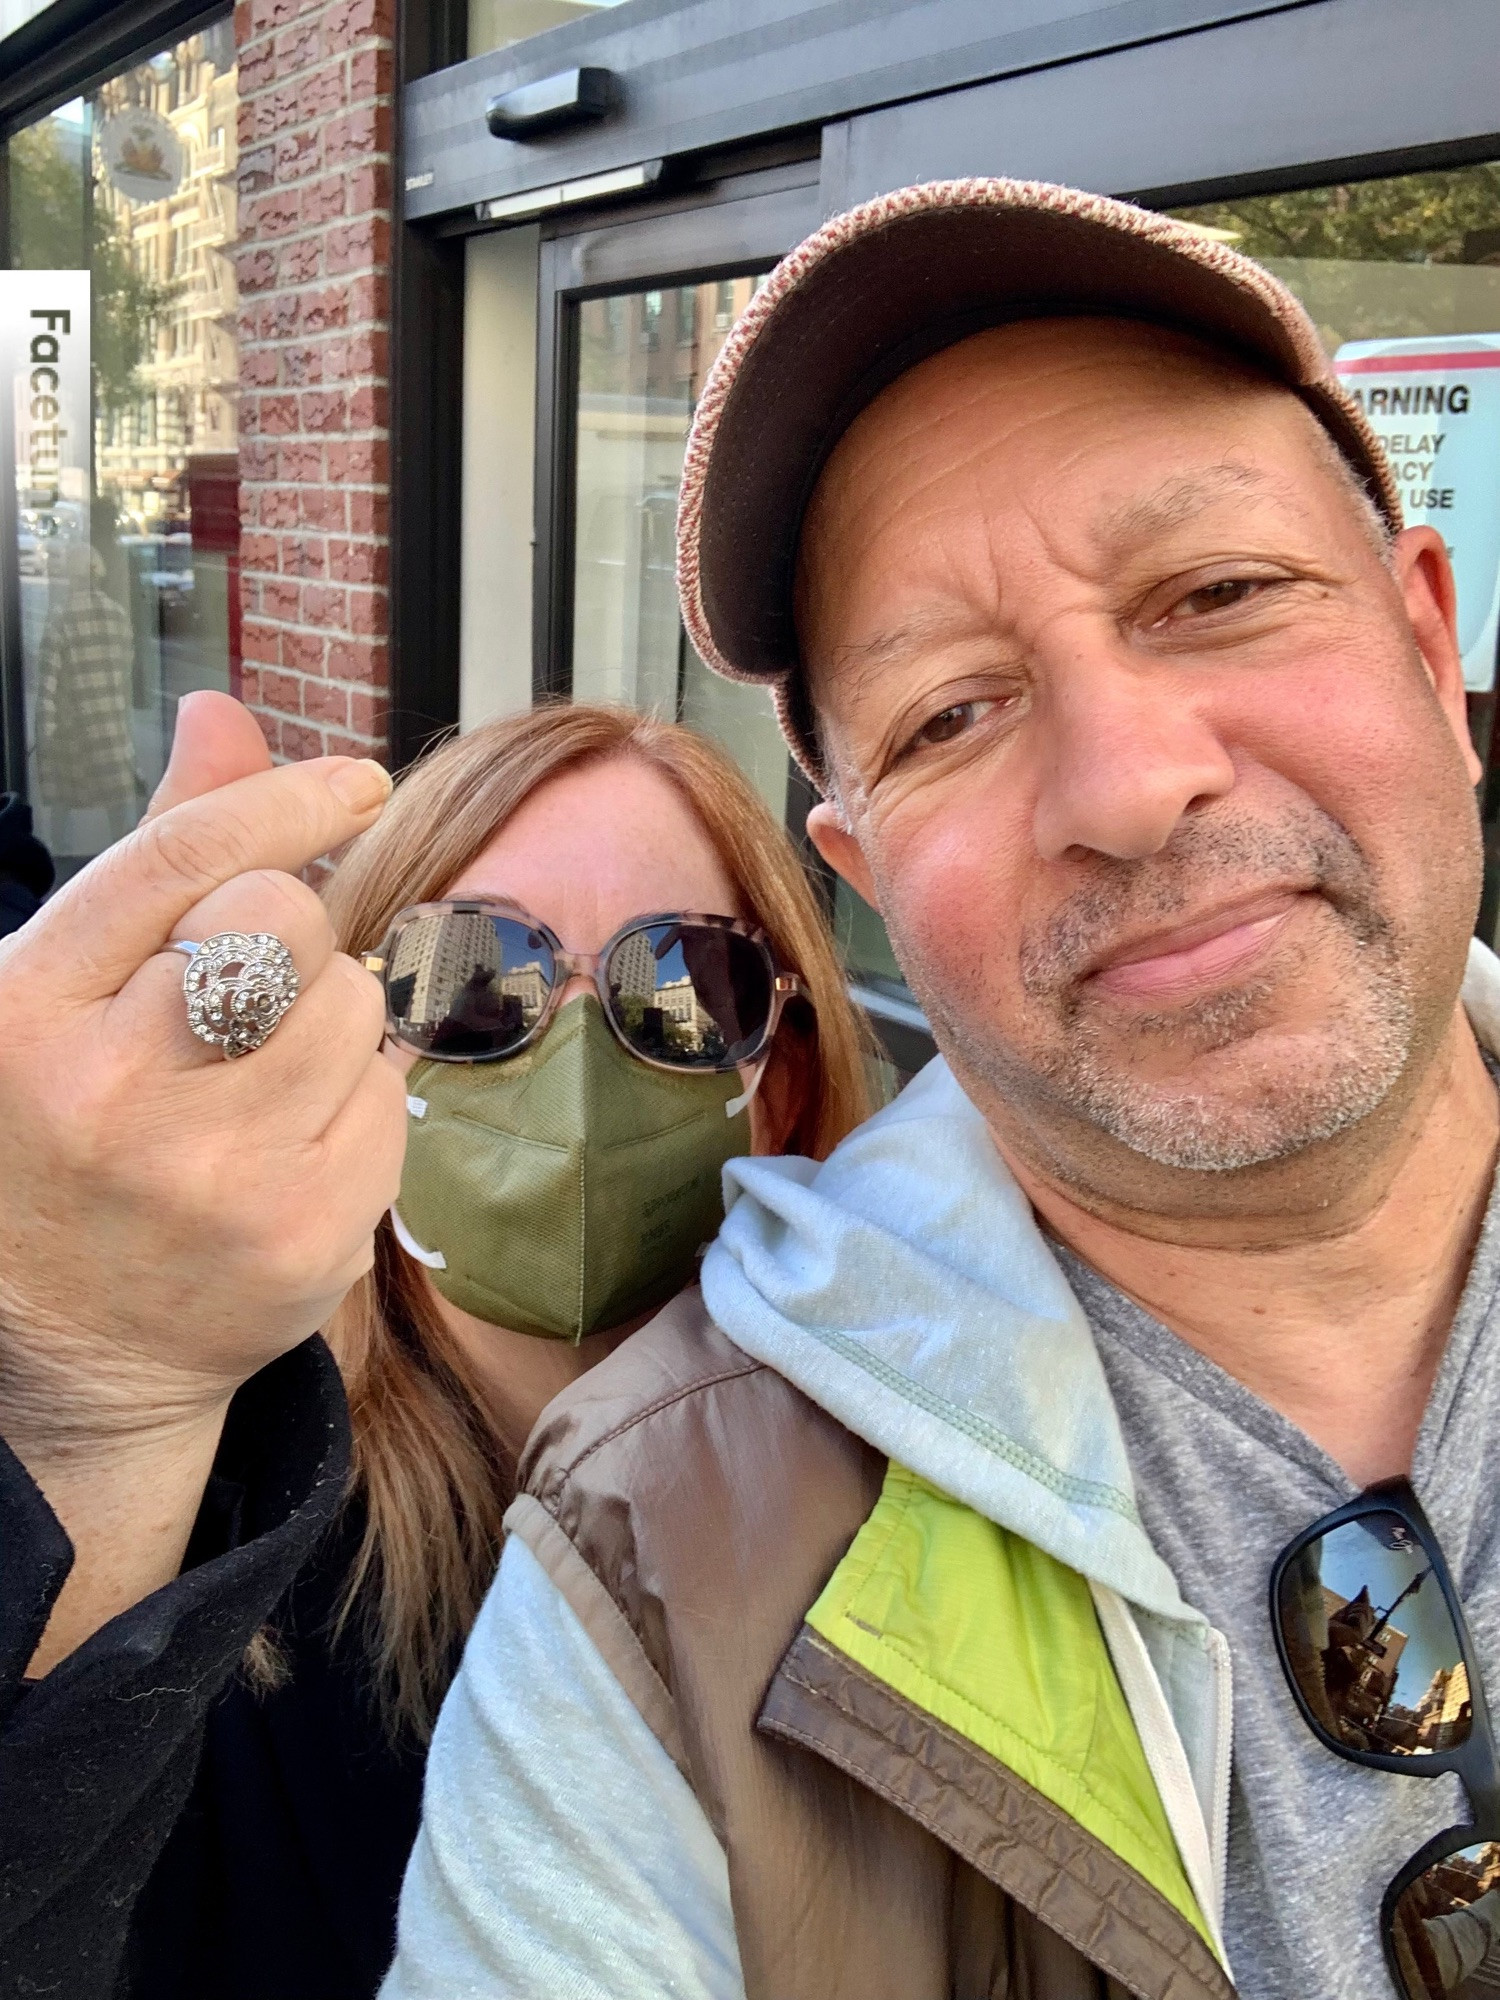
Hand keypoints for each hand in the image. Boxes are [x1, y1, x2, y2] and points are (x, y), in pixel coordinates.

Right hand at [0, 692, 404, 1454]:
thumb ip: (156, 856)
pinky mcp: (301, 1235)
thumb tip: (224, 710)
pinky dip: (358, 1101)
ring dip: (331, 1017)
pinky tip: (290, 1141)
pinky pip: (389, 1098)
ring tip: (259, 1075)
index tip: (355, 781)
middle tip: (253, 987)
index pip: (183, 859)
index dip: (285, 801)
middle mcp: (114, 1089)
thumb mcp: (68, 987)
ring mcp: (212, 1173)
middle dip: (292, 931)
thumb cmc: (69, 1130)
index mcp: (30, 1008)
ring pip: (355, 1004)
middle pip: (284, 920)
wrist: (72, 1346)